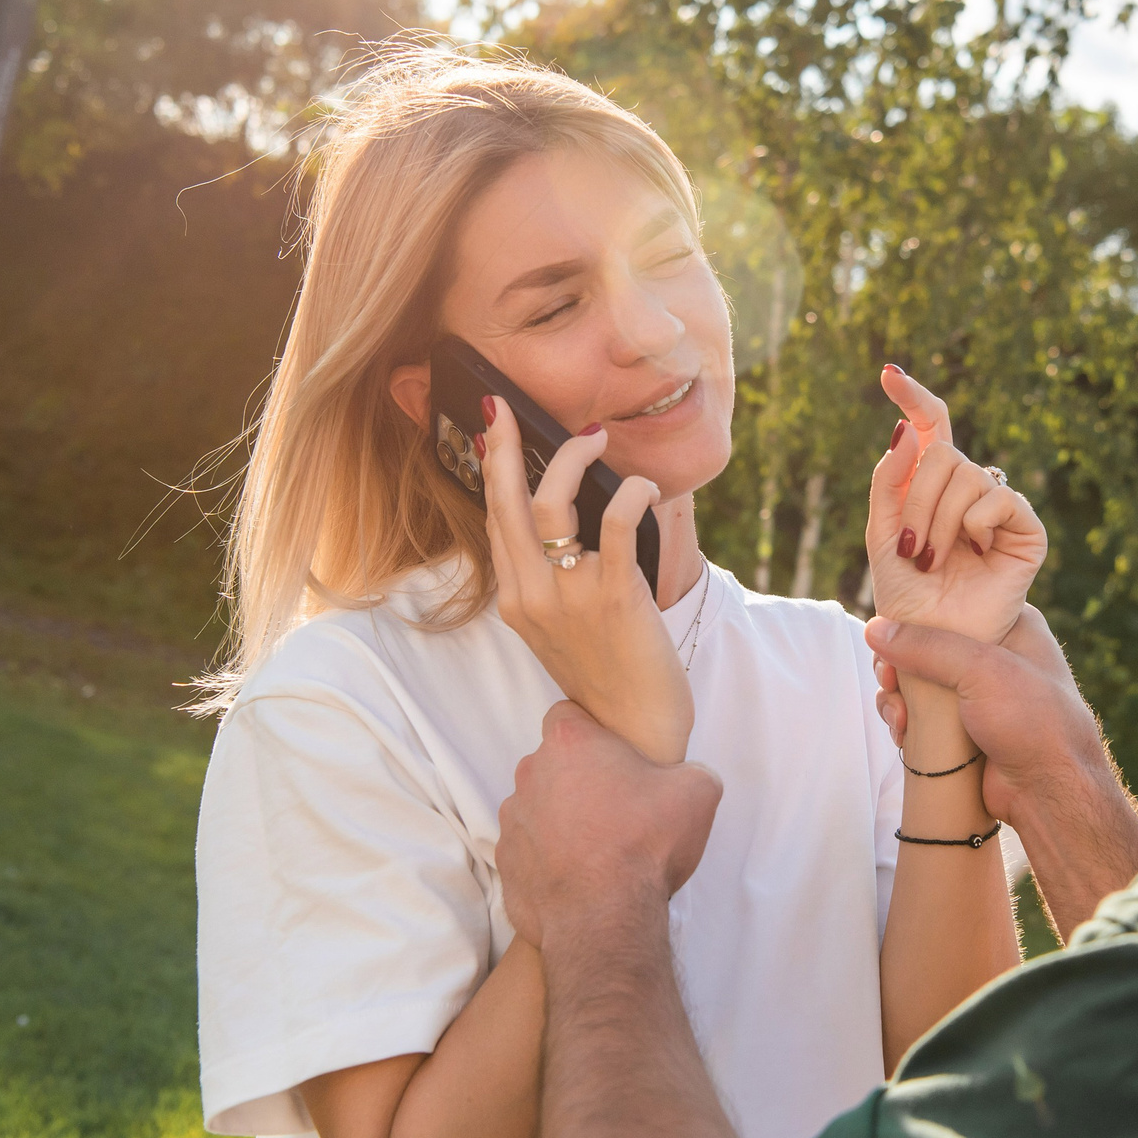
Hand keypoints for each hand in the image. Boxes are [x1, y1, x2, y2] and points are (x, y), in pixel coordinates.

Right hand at [480, 397, 693, 762]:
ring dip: (572, 460)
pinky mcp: (614, 598)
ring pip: (551, 505)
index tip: (495, 430)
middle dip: (505, 448)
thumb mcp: (560, 626)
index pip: (496, 520)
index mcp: (516, 599)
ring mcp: (569, 597)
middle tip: (508, 408)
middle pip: (508, 504)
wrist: (634, 729)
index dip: (494, 470)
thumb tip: (566, 516)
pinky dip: (629, 494)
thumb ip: (552, 578)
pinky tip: (643, 485)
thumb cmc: (607, 671)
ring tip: (596, 439)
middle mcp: (532, 595)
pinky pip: (615, 525)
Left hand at [498, 701, 723, 947]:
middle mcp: (530, 775)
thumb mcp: (698, 792)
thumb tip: (685, 779)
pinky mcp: (506, 864)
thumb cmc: (646, 845)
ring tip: (597, 849)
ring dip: (560, 820)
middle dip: (578, 778)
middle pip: (552, 764)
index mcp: (569, 744)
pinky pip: (529, 851)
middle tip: (615, 807)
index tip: (614, 756)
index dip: (591, 732)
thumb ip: (691, 771)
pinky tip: (579, 878)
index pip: (567, 715)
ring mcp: (511, 821)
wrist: (605, 919)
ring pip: (537, 807)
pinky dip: (548, 859)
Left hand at [864, 366, 1046, 649]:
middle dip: (916, 499)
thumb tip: (908, 429)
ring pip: (967, 475)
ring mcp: (998, 508)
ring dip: (939, 521)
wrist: (933, 640)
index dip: (912, 396)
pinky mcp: (1025, 530)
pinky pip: (1000, 499)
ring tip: (934, 560)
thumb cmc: (906, 592)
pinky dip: (975, 524)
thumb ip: (889, 480)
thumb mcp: (881, 532)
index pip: (930, 426)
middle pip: (942, 452)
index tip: (887, 373)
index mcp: (932, 484)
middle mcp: (967, 489)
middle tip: (910, 548)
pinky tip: (975, 552)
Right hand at [869, 606, 1103, 827]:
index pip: (951, 603)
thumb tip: (874, 629)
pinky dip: (905, 721)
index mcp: (1011, 624)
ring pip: (918, 681)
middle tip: (890, 681)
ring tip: (899, 719)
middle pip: (926, 644)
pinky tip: (903, 734)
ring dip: (897, 697)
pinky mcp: (962, 726)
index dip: (916, 616)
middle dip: (899, 664)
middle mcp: (994, 654)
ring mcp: (976, 693)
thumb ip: (926, 646)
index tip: (890, 633)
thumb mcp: (982, 670)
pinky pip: (920, 714)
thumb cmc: (1034, 722)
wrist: (1050, 793)